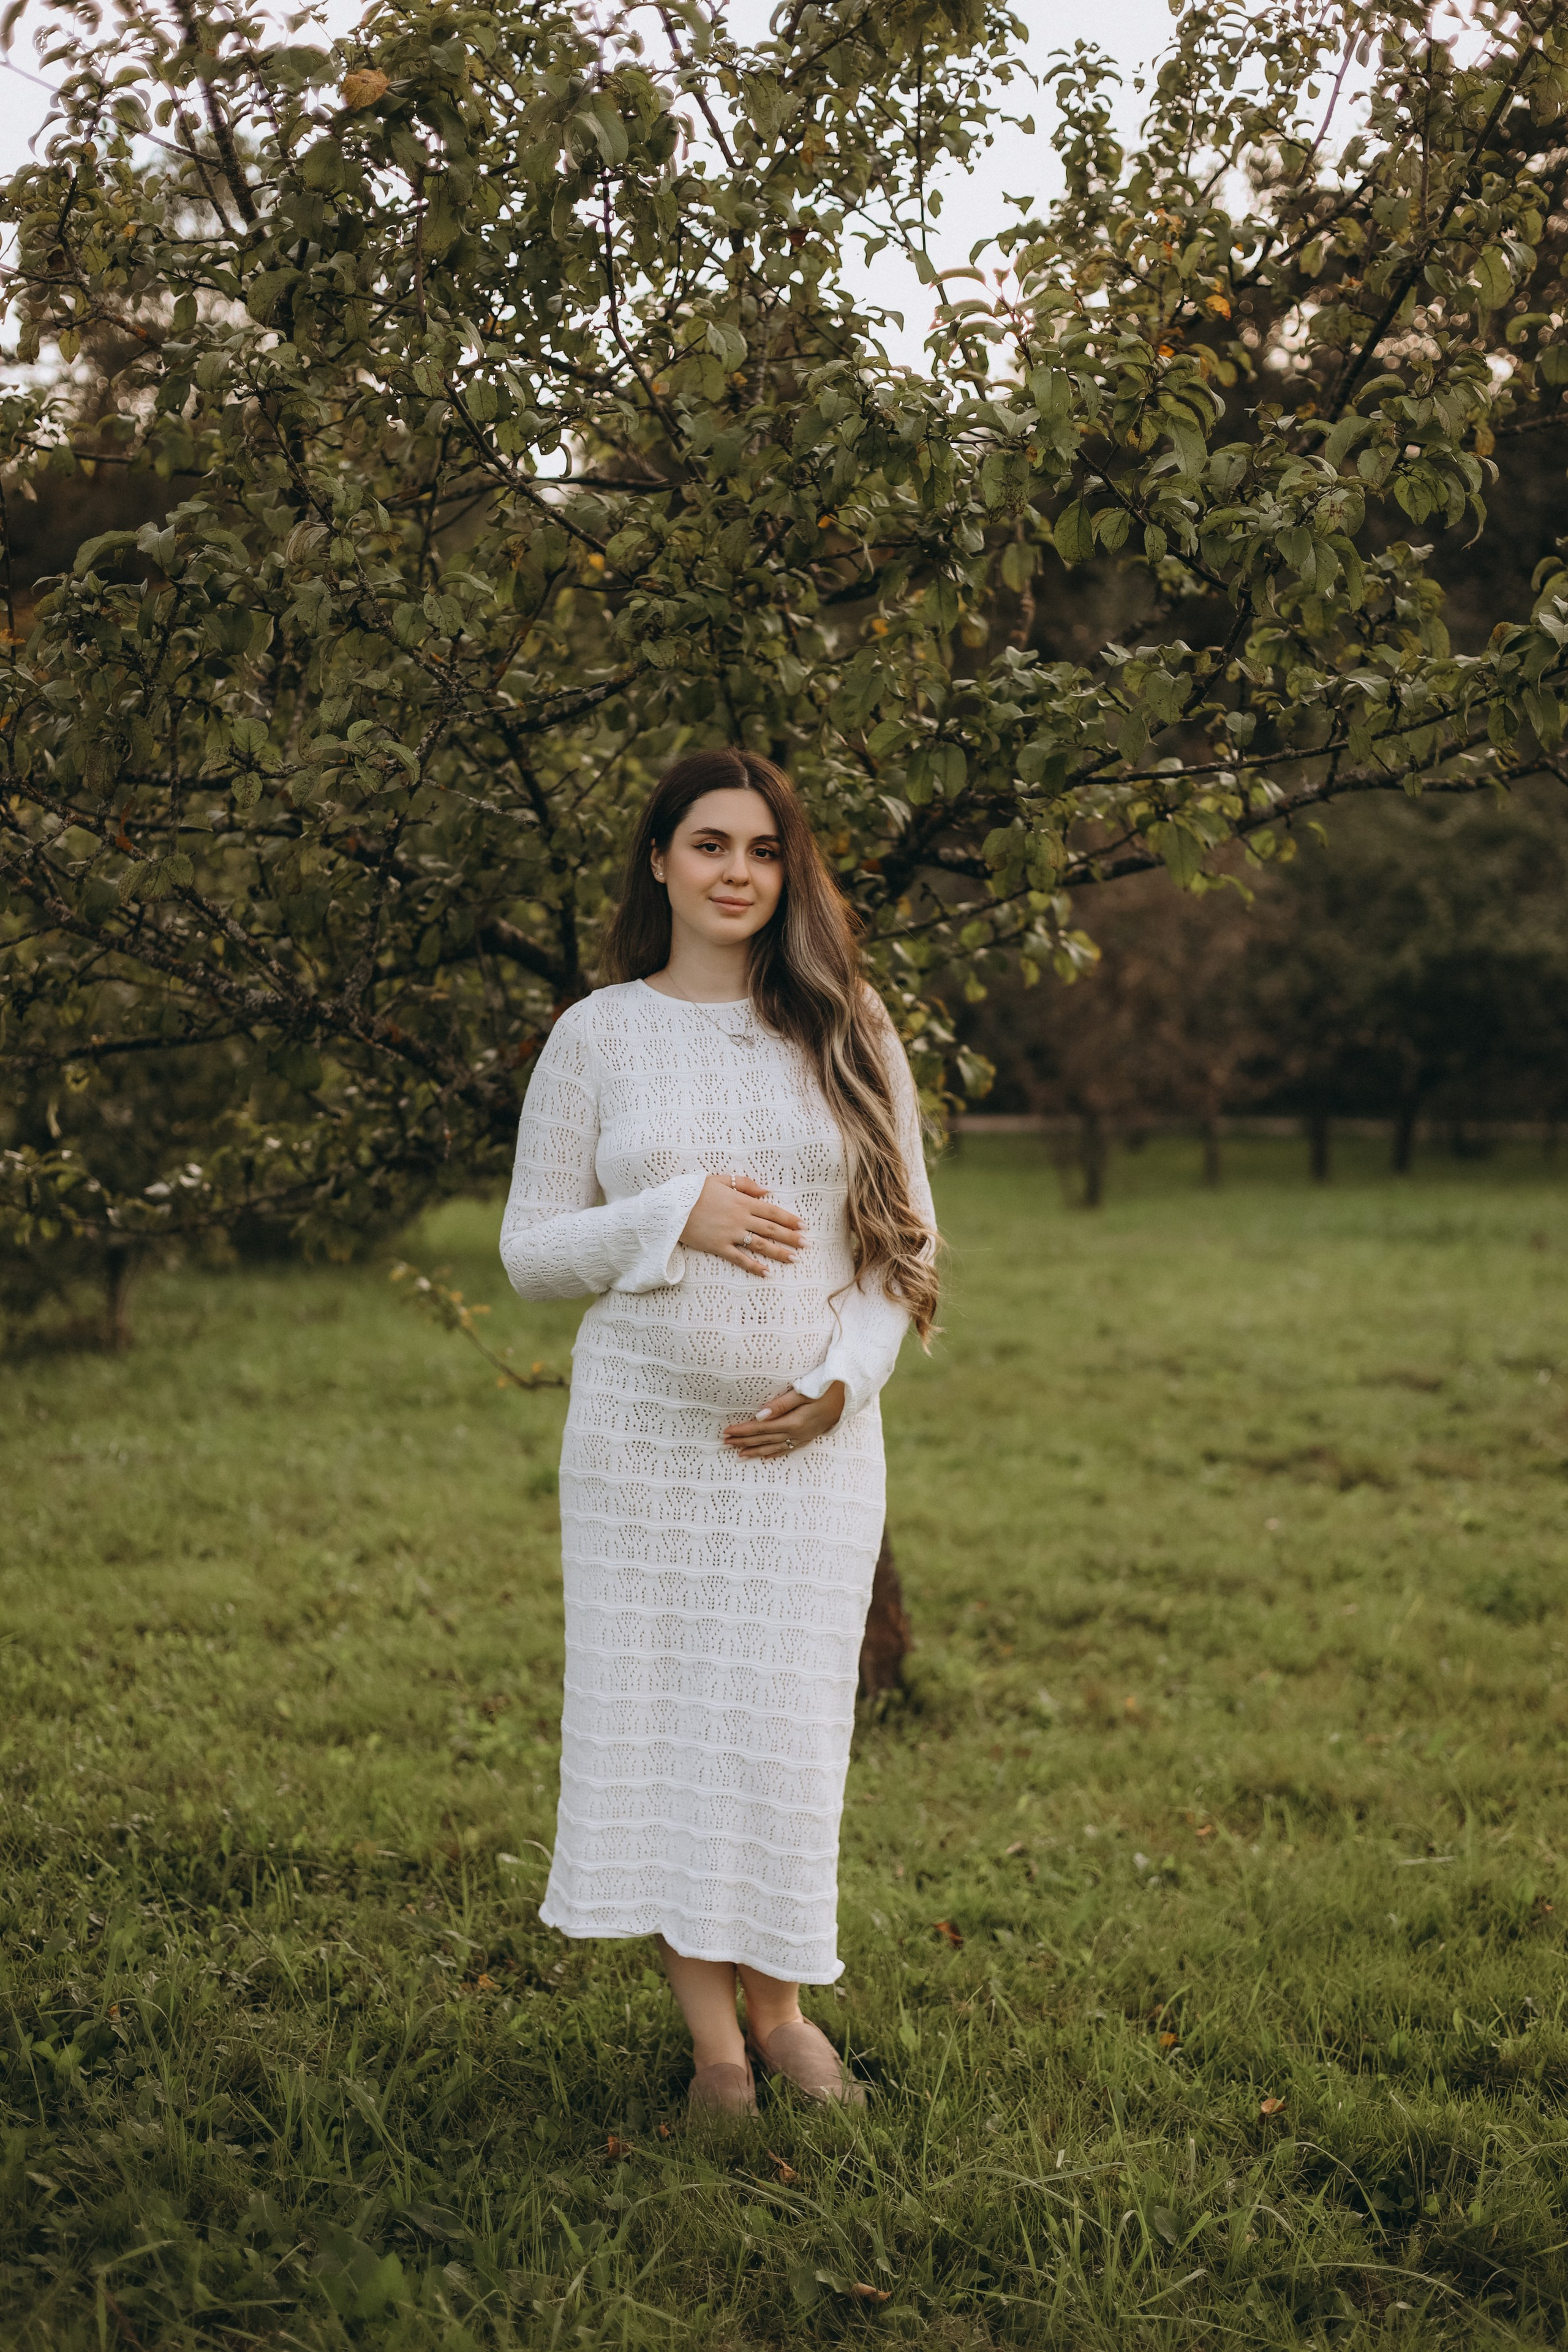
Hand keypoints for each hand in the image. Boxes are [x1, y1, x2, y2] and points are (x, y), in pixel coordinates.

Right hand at [679, 1172, 805, 1276]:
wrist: (670, 1207)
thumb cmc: (693, 1191)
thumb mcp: (719, 1180)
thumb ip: (744, 1184)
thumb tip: (767, 1191)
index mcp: (741, 1201)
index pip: (772, 1211)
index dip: (789, 1219)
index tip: (804, 1226)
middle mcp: (739, 1218)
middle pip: (771, 1229)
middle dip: (791, 1237)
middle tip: (807, 1244)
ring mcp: (730, 1234)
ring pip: (760, 1245)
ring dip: (779, 1252)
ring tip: (795, 1259)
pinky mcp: (718, 1247)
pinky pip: (739, 1258)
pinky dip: (754, 1266)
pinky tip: (766, 1272)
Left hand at [723, 1383, 845, 1458]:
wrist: (852, 1394)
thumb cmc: (828, 1387)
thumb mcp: (804, 1391)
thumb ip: (781, 1404)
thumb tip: (759, 1416)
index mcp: (794, 1422)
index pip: (761, 1428)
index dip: (742, 1431)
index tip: (727, 1431)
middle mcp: (798, 1433)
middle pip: (764, 1439)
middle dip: (744, 1442)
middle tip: (725, 1443)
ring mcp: (804, 1436)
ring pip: (774, 1447)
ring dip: (755, 1451)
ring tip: (739, 1455)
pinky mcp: (810, 1436)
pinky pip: (788, 1448)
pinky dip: (775, 1453)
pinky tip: (766, 1456)